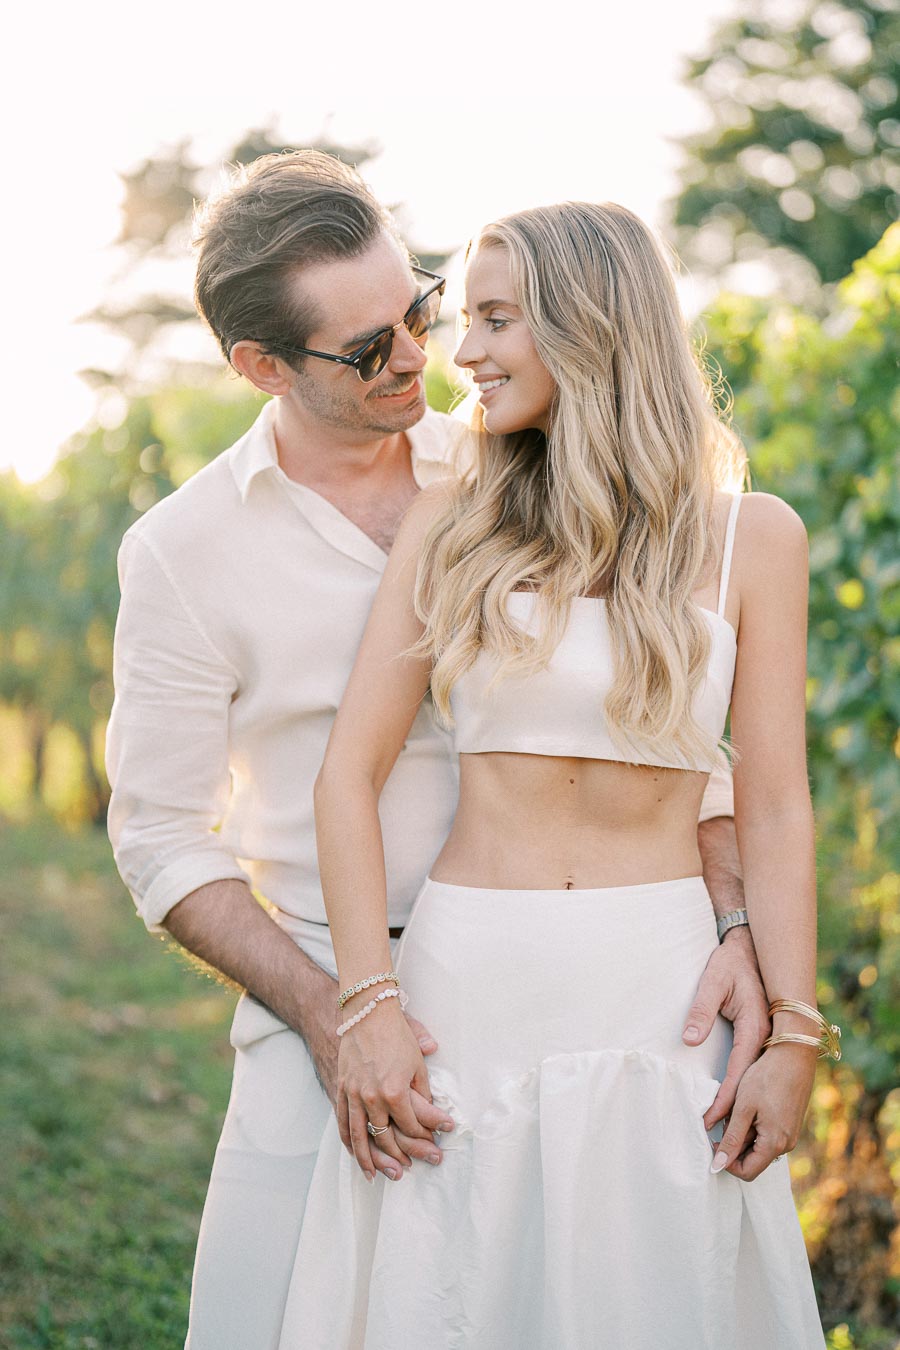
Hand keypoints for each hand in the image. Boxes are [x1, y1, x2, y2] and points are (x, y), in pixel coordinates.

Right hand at [336, 1001, 441, 1181]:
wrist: (366, 1012)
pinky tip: (356, 1155)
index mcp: (395, 1091)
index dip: (426, 1136)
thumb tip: (434, 1112)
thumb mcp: (417, 1062)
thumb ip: (424, 1091)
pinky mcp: (341, 1089)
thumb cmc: (396, 1034)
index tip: (437, 1142)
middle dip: (404, 1155)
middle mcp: (372, 1098)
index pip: (412, 1125)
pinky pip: (342, 1123)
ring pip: (360, 1138)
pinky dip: (349, 1142)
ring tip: (380, 1177)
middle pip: (387, 1137)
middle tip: (415, 1168)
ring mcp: (353, 1095)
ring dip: (370, 1161)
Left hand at [681, 926, 770, 1130]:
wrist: (751, 949)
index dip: (724, 1099)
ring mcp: (772, 1042)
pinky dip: (751, 1097)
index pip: (738, 1073)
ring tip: (729, 1139)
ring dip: (746, 1111)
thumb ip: (700, 1010)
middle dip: (737, 1115)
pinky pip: (762, 1076)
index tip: (709, 1121)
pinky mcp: (770, 1042)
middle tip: (720, 1143)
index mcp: (756, 1028)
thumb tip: (690, 1039)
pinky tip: (741, 1113)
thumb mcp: (712, 982)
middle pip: (754, 1086)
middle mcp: (768, 1040)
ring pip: (761, 1084)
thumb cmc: (730, 965)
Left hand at [710, 1041, 816, 1179]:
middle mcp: (786, 1144)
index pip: (746, 1172)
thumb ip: (731, 1139)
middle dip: (735, 1144)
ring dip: (743, 1132)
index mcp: (775, 1144)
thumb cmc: (767, 1078)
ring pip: (758, 1145)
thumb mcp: (743, 1108)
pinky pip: (767, 1133)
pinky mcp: (790, 1122)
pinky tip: (748, 1104)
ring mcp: (790, 1133)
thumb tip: (718, 1166)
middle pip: (753, 1159)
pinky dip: (754, 1124)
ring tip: (738, 1107)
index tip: (714, 1141)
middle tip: (726, 1118)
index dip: (726, 1161)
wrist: (793, 1054)